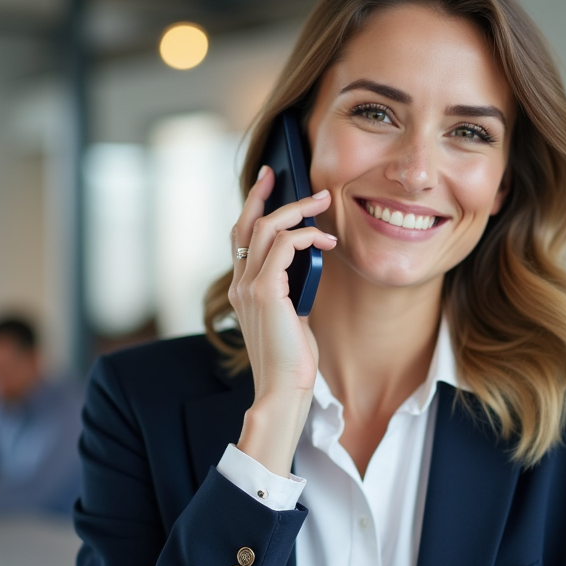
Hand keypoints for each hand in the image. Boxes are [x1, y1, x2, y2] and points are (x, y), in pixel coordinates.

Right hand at [228, 165, 337, 474]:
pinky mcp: (265, 292)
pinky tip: (325, 241)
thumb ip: (291, 287)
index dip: (253, 206)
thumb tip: (308, 258)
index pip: (242, 237)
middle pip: (247, 224)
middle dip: (267, 194)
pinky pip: (283, 246)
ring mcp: (249, 287)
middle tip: (288, 176)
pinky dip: (305, 236)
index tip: (269, 183)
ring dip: (297, 210)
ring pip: (266, 229)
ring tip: (322, 204)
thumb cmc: (291, 359)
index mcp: (242, 289)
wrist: (283, 389)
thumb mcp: (292, 314)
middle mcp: (239, 284)